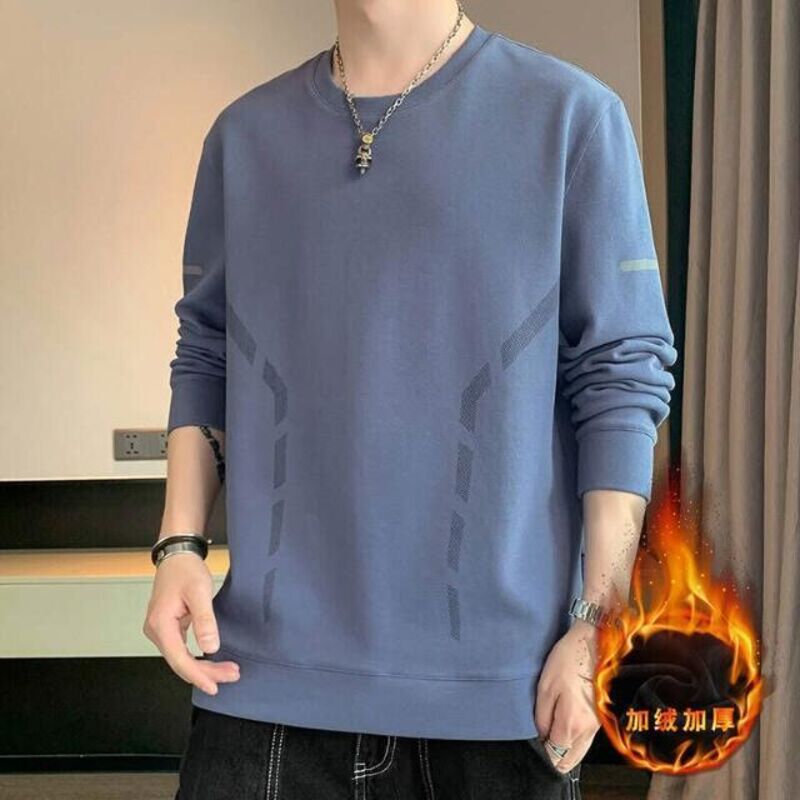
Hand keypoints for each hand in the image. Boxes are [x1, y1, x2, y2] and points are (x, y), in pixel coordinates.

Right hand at [142, 553, 239, 694]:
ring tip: (227, 670)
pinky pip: (181, 649)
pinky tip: (212, 661)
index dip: (197, 675)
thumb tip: (210, 648)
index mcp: (160, 624)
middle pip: (181, 662)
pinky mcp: (168, 628)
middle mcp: (156, 630)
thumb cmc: (185, 570)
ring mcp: (160, 630)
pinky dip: (197, 657)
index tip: (214, 686)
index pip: (179, 659)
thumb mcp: (200, 592)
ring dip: (203, 667)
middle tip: (232, 674)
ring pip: (181, 658)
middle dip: (206, 672)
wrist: (177, 556)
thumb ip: (204, 621)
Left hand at [534, 619, 601, 772]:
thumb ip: (541, 716)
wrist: (595, 643)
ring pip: (579, 751)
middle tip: (540, 745)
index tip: (534, 747)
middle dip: (554, 757)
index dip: (543, 753)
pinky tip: (563, 729)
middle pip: (569, 759)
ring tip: (549, 737)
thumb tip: (542, 735)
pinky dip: (574, 741)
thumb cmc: (569, 660)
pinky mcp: (599, 716)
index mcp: (571, 723)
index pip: (555, 754)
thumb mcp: (545, 686)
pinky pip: (585, 739)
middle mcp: (587, 730)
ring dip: (565, 750)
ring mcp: (596, 724)